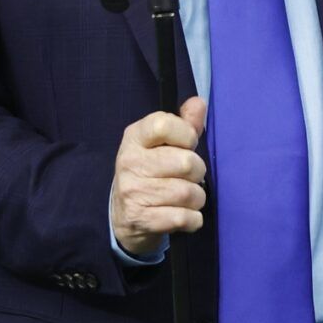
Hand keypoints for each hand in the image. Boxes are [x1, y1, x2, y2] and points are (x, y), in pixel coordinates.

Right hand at [109, 97, 206, 257]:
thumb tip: (199, 103)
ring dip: (197, 198)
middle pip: (186, 162)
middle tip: (190, 177)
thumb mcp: (164, 143)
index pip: (164, 124)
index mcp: (135, 137)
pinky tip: (186, 216)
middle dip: (198, 172)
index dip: (186, 134)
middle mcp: (129, 162)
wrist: (124, 216)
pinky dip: (193, 219)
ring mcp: (132, 191)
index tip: (187, 145)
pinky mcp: (139, 219)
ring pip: (187, 192)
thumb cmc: (152, 172)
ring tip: (188, 198)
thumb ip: (185, 123)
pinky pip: (182, 217)